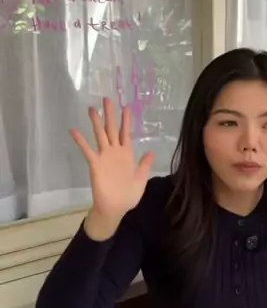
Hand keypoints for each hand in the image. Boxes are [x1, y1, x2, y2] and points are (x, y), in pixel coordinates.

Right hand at [70, 98, 153, 222]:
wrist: (115, 208)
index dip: (126, 120)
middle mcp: (115, 152)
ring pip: (100, 135)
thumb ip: (144, 165)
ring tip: (92, 109)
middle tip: (107, 99)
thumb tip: (150, 152)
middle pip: (111, 129)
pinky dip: (81, 141)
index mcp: (127, 154)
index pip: (125, 133)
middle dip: (110, 115)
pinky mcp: (95, 164)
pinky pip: (88, 150)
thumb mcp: (141, 179)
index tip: (126, 107)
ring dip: (96, 122)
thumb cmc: (128, 196)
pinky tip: (74, 131)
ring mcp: (104, 157)